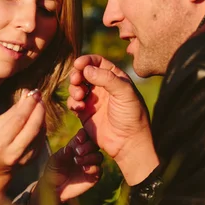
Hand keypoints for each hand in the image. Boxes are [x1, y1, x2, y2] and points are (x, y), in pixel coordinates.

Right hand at [0, 89, 45, 175]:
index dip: (28, 105)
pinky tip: (39, 117)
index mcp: (0, 143)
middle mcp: (13, 152)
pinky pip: (41, 138)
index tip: (34, 93)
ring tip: (39, 104)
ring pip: (39, 133)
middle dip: (38, 110)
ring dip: (42, 116)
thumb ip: (13, 111)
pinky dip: (42, 125)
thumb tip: (27, 94)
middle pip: (32, 128)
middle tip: (40, 97)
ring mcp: (25, 158)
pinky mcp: (34, 159)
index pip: (18, 120)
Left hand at [40, 128, 102, 202]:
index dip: (84, 135)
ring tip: (78, 161)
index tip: (78, 139)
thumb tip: (69, 148)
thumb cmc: (53, 171)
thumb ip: (61, 154)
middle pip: (94, 145)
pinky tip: (84, 170)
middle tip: (78, 152)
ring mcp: (90, 165)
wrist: (54, 189)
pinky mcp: (93, 176)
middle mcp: (85, 154)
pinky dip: (93, 168)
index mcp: (76, 146)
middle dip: (88, 146)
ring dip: (90, 157)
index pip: (84, 136)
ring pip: (98, 156)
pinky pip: (99, 170)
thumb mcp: (54, 161)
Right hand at [67, 55, 157, 184]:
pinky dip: (72, 102)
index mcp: (115, 78)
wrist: (128, 143)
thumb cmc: (131, 116)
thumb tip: (86, 69)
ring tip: (79, 97)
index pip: (98, 62)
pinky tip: (79, 108)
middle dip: (76, 75)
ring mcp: (93, 99)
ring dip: (73, 89)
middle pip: (83, 73)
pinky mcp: (85, 113)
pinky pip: (73, 102)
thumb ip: (107, 78)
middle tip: (76, 80)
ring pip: (76, 86)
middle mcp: (103, 87)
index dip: (86, 60)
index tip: (78, 64)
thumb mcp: (125, 93)